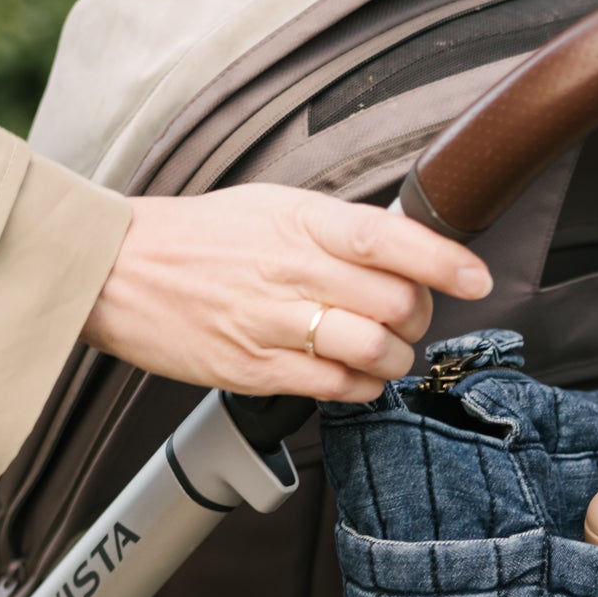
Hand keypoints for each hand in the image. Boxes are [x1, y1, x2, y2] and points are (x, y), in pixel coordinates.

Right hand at [82, 184, 492, 401]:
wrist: (120, 269)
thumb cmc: (203, 237)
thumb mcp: (273, 207)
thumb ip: (339, 229)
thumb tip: (408, 249)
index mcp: (301, 221)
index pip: (389, 238)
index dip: (443, 261)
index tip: (477, 278)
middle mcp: (291, 269)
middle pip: (395, 304)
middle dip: (417, 318)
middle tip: (405, 318)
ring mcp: (272, 322)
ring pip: (373, 351)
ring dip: (393, 358)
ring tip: (380, 350)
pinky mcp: (255, 369)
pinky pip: (336, 388)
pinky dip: (361, 388)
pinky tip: (352, 376)